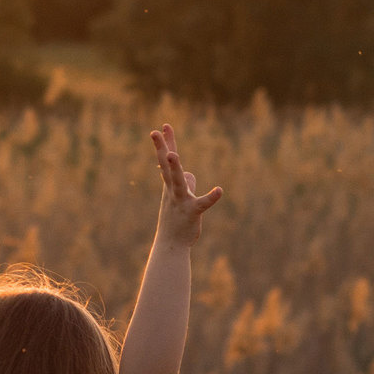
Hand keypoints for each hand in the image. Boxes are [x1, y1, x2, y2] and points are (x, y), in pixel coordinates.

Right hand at [148, 124, 222, 246]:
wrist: (171, 246)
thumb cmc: (175, 221)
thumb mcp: (180, 198)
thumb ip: (186, 183)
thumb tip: (190, 174)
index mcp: (170, 186)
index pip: (166, 161)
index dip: (165, 143)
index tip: (162, 127)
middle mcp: (172, 190)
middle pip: (166, 166)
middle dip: (161, 148)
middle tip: (154, 132)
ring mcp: (180, 201)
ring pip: (177, 181)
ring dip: (175, 168)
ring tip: (174, 155)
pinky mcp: (192, 212)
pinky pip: (202, 203)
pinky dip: (210, 197)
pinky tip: (219, 190)